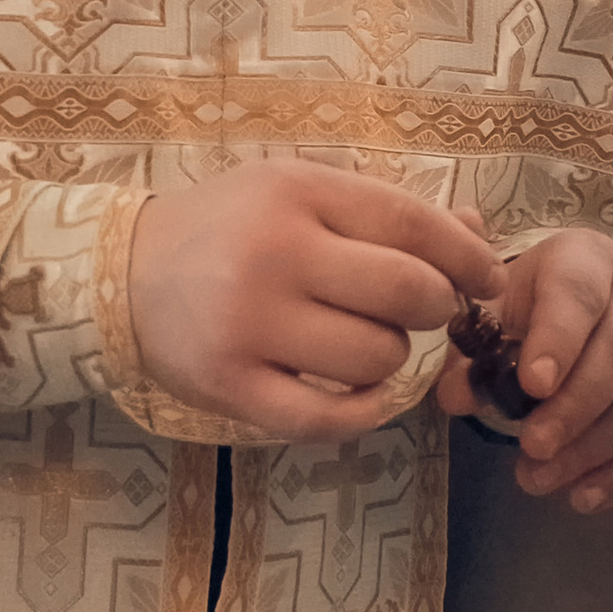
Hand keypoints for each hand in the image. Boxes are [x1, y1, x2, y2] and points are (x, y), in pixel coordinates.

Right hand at [126, 163, 500, 440]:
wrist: (124, 273)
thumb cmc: (231, 228)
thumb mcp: (300, 192)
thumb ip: (386, 212)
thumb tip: (479, 236)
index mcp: (298, 193)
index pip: (414, 225)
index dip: (468, 258)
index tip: (488, 279)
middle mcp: (276, 254)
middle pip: (407, 294)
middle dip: (437, 310)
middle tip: (421, 313)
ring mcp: (250, 325)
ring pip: (376, 359)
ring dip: (392, 359)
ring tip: (364, 343)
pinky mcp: (230, 386)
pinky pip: (327, 418)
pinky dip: (363, 412)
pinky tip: (361, 396)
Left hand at [437, 228, 612, 514]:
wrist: (562, 314)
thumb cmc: (520, 310)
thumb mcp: (487, 315)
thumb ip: (470, 349)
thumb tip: (460, 395)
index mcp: (587, 259)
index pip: (579, 293)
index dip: (559, 339)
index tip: (531, 386)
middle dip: (577, 407)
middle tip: (532, 448)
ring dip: (595, 449)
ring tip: (540, 479)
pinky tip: (584, 497)